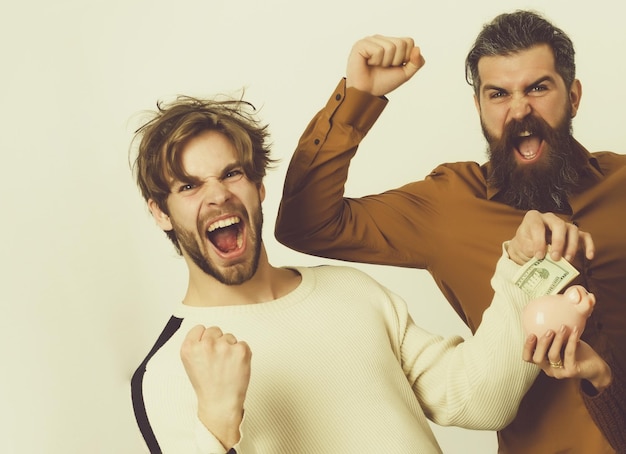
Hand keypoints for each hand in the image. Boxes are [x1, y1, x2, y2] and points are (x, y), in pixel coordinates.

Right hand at [180, 325, 251, 447]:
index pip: (199, 328)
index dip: (204, 339)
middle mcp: (205, 345)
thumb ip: (195, 345)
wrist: (220, 404)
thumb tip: (205, 330)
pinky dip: (241, 354)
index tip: (206, 350)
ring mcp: (224, 346)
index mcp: (189, 347)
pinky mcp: (241, 350)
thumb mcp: (190, 363)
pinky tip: (235, 366)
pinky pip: (242, 344)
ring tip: (225, 366)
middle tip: (217, 361)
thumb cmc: (207, 385)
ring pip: (229, 336)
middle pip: (215, 330)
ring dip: (229, 348)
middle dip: (217, 342)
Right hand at [346, 34, 424, 96]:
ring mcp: (371, 40)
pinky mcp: (361, 44)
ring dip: (385, 62)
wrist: (366, 93)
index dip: (405, 57)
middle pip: (401, 43)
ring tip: (375, 66)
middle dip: (396, 61)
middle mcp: (381, 39)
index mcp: (391, 43)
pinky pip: (378, 50)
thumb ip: (416, 63)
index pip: (409, 41)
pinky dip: (375, 61)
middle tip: (384, 67)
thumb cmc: (382, 82)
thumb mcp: (405, 74)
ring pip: (390, 47)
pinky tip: (368, 63)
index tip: (394, 66)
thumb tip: (417, 48)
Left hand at [507, 210, 594, 264]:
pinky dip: (588, 245)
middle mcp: (550, 218)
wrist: (528, 248)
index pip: (538, 226)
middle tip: (555, 257)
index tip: (538, 256)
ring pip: (573, 230)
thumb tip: (543, 254)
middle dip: (558, 242)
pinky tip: (589, 256)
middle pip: (559, 225)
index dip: (539, 241)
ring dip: (571, 246)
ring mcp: (562, 225)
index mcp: (534, 218)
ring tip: (567, 260)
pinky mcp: (572, 234)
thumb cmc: (525, 245)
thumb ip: (531, 248)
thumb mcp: (522, 245)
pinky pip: (584, 236)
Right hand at [523, 323, 611, 392]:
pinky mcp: (571, 372)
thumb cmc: (578, 353)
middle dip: (541, 343)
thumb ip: (554, 338)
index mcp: (544, 363)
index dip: (527, 347)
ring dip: (557, 340)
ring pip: (552, 355)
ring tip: (563, 327)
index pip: (528, 358)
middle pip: (537, 358)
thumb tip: (548, 317)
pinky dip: (570, 340)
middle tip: (549, 330)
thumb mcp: (563, 344)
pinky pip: (569, 354)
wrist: (596, 367)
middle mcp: (549, 370)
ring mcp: (560, 372)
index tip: (531, 334)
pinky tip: (574, 330)